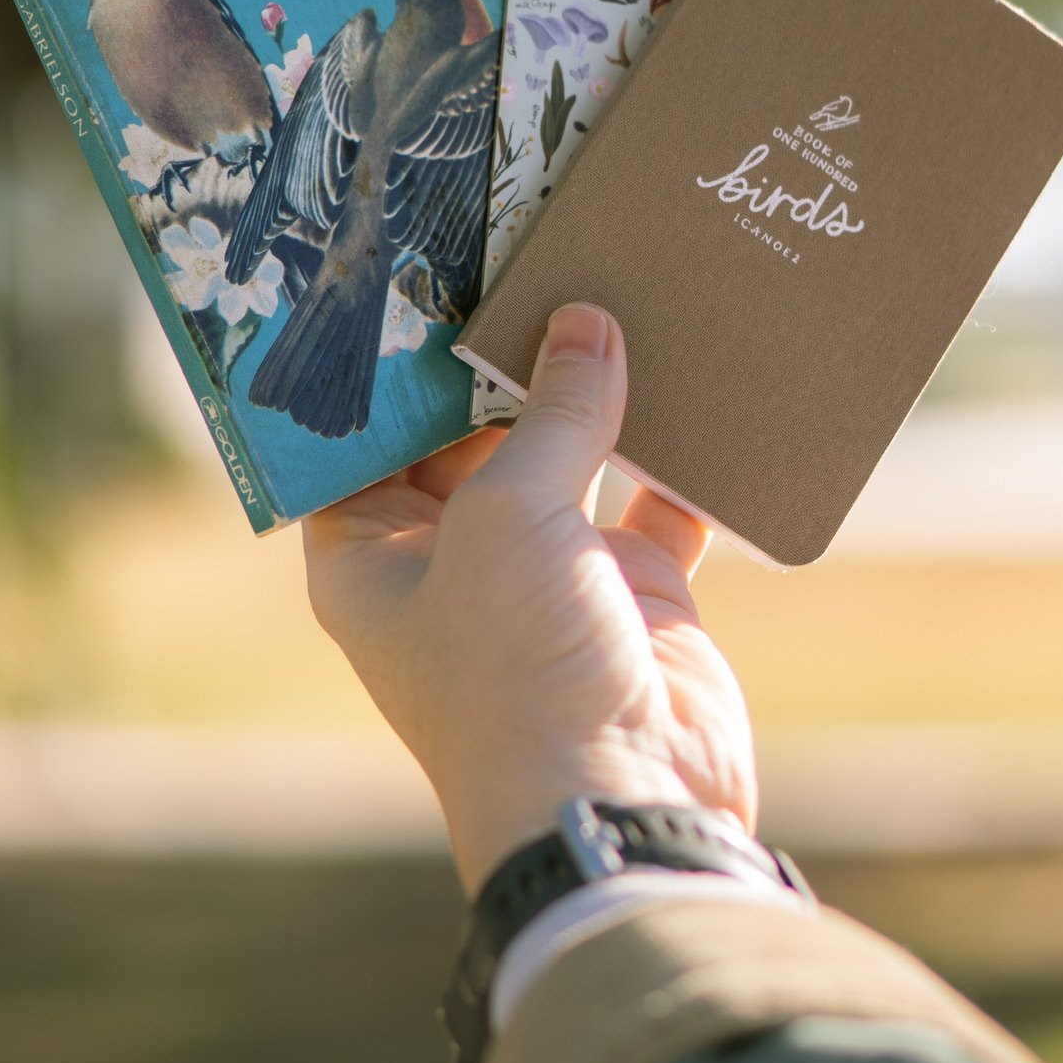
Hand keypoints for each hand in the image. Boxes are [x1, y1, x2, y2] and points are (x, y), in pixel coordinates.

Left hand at [303, 304, 758, 893]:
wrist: (622, 802)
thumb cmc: (514, 671)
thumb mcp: (510, 517)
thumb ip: (552, 415)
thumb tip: (585, 324)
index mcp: (372, 558)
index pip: (365, 443)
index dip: (394, 370)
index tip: (429, 278)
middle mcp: (452, 564)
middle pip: (472, 439)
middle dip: (506, 365)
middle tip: (534, 259)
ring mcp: (547, 579)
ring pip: (568, 460)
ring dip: (595, 396)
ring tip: (617, 292)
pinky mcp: (634, 593)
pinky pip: (655, 503)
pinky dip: (677, 456)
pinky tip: (696, 380)